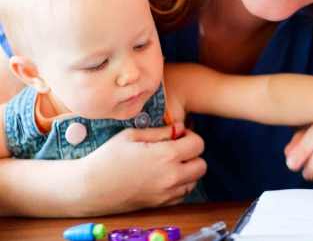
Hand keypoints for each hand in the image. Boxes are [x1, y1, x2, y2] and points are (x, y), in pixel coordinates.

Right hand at [78, 123, 205, 214]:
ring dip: (187, 171)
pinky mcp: (159, 205)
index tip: (178, 136)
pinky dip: (178, 186)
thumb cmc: (107, 157)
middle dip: (192, 155)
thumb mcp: (132, 135)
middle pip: (201, 165)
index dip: (190, 137)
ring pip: (193, 181)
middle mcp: (171, 177)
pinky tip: (162, 177)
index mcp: (166, 156)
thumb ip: (161, 131)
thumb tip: (181, 128)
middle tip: (176, 150)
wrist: (87, 188)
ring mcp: (166, 194)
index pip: (199, 145)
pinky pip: (181, 195)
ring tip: (168, 164)